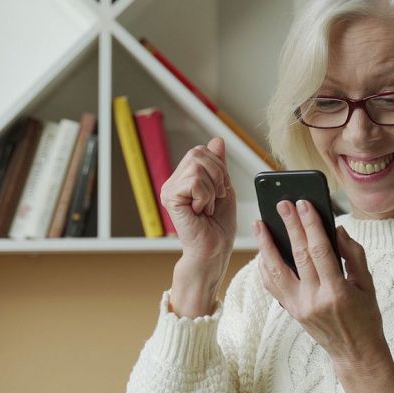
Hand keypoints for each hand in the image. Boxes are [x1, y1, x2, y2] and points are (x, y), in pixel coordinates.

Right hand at [160, 137, 236, 265]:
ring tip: (207, 208)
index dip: (218, 168)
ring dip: (212, 190)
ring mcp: (169, 189)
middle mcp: (173, 182)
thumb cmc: (219, 227)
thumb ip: (219, 165)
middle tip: (215, 199)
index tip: (220, 191)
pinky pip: (194, 181)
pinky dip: (205, 197)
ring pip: (197, 167)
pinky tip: (200, 212)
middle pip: (198, 153)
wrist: (214, 251)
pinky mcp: (170, 197)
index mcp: (185, 178)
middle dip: (217, 176)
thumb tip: (217, 140)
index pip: (201, 151)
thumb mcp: (224, 188)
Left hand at [253, 199, 393, 371]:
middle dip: (289, 226)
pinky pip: (272, 286)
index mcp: (337, 292)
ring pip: (276, 271)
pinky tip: (263, 250)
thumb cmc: (366, 317)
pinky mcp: (291, 311)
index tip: (304, 204)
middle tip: (281, 204)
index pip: (320, 251)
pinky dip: (265, 266)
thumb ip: (354, 255)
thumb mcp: (368, 285)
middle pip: (297, 256)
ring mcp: (299, 307)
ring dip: (265, 246)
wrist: (356, 353)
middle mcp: (314, 300)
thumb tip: (336, 229)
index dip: (310, 225)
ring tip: (259, 224)